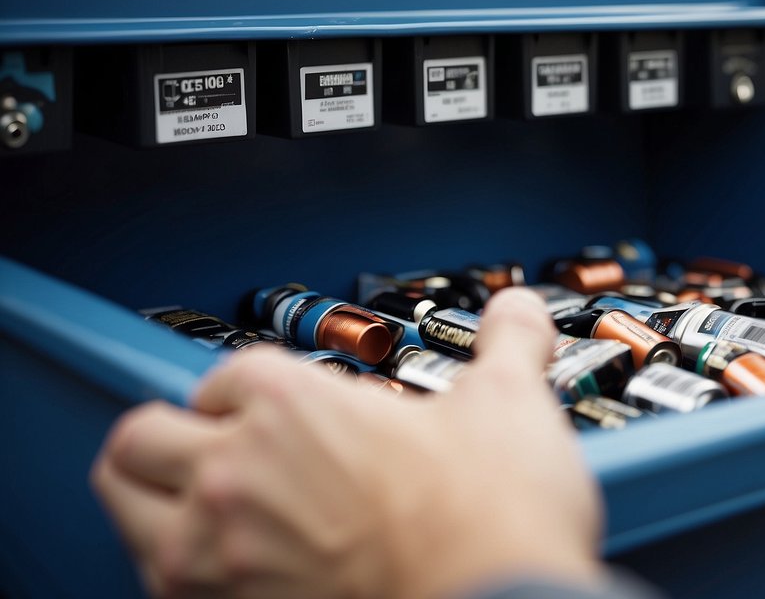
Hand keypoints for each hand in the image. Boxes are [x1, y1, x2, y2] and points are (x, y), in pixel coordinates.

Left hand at [91, 288, 604, 598]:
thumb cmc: (492, 518)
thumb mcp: (511, 403)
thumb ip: (509, 341)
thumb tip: (517, 312)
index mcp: (294, 405)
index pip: (228, 372)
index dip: (252, 384)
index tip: (276, 403)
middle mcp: (237, 474)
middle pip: (142, 436)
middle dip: (175, 433)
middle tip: (215, 444)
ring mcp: (220, 556)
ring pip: (128, 510)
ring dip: (157, 499)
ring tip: (200, 501)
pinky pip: (159, 585)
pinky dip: (183, 570)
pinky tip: (231, 564)